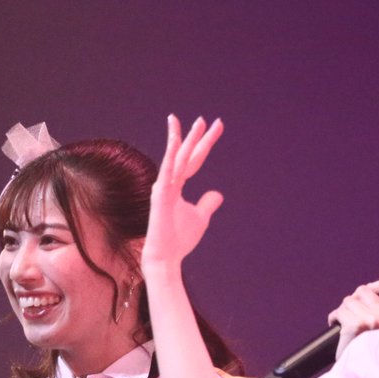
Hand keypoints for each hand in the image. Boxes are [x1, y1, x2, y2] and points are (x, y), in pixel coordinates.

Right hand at [141, 115, 224, 283]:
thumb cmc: (180, 239)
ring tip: (197, 123)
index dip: (204, 144)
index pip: (193, 160)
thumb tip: (218, 193)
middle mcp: (169, 182)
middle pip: (187, 155)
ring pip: (177, 159)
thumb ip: (207, 203)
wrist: (166, 257)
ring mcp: (164, 187)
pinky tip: (175, 140)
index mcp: (177, 185)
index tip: (216, 126)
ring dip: (186, 140)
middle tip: (209, 120)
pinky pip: (167, 171)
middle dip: (198, 137)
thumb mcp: (200, 218)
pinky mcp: (161, 195)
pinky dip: (170, 155)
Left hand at [328, 277, 378, 356]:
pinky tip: (336, 326)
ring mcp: (374, 321)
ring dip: (343, 311)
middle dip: (354, 301)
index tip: (367, 298)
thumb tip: (364, 295)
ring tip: (343, 324)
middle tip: (351, 315)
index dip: (374, 287)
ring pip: (349, 301)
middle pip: (363, 291)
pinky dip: (334, 318)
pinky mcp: (357, 327)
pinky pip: (339, 312)